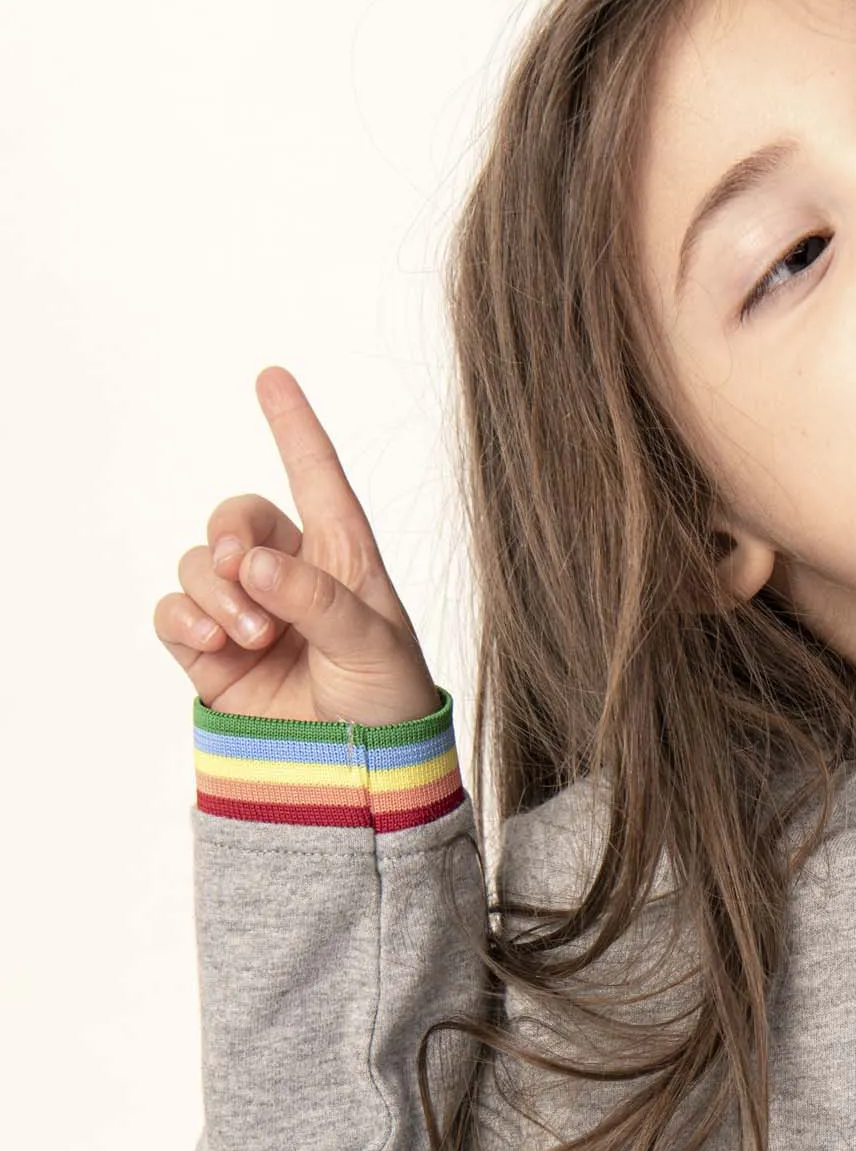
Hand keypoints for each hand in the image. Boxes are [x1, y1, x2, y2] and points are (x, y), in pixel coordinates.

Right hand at [154, 366, 440, 726]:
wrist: (359, 774)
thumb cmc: (387, 702)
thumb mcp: (374, 646)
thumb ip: (318, 600)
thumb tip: (255, 564)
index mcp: (345, 560)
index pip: (318, 480)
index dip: (294, 428)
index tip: (271, 377)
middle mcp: (291, 575)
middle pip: (237, 516)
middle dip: (232, 535)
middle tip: (249, 579)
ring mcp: (247, 612)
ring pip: (199, 562)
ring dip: (214, 589)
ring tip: (251, 635)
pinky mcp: (209, 652)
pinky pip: (173, 609)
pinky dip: (183, 616)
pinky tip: (212, 640)